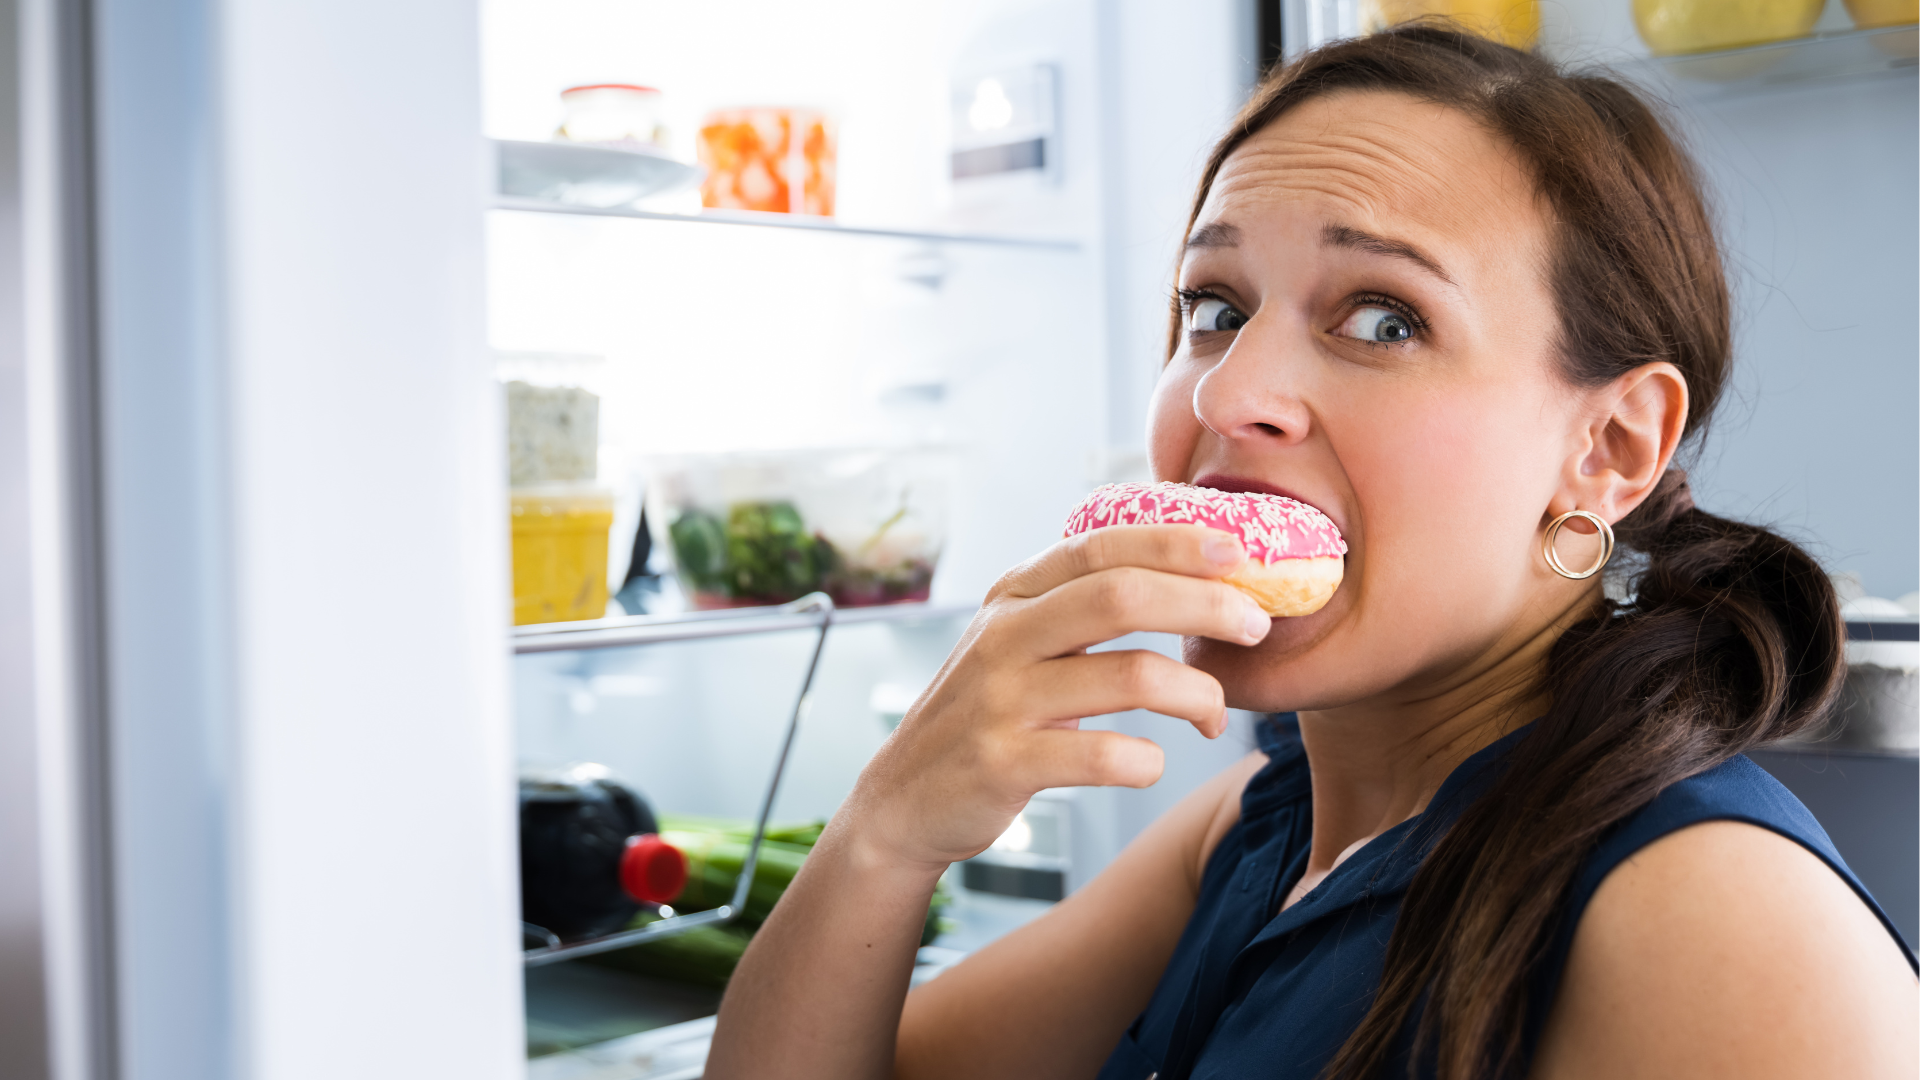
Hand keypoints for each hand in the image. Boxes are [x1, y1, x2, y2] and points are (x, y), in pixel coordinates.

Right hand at [839, 524, 1270, 870]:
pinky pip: (1101, 755)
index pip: (1101, 546)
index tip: (1240, 552)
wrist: (904, 800)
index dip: (1176, 543)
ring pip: (1127, 676)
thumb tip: (1195, 576)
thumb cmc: (989, 715)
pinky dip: (1145, 761)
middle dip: (1204, 604)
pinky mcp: (1003, 763)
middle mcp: (1004, 636)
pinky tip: (1151, 763)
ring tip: (1214, 714)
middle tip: (1255, 626)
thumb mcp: (1017, 642)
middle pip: (1121, 596)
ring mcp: (1000, 700)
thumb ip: (1080, 605)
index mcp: (1014, 594)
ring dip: (1194, 694)